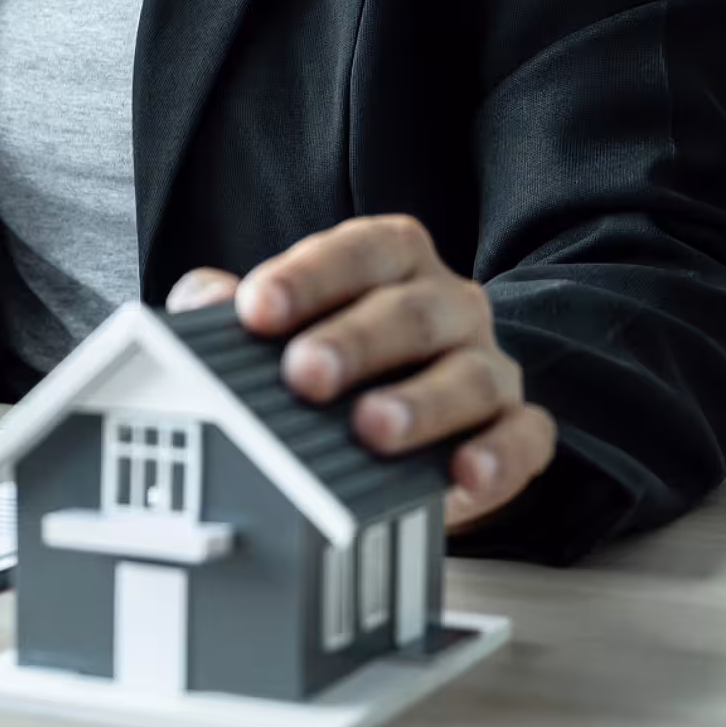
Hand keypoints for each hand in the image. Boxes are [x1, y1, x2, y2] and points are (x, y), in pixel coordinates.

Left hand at [165, 215, 555, 529]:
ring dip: (422, 403)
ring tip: (371, 428)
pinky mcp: (515, 431)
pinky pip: (524, 438)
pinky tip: (463, 475)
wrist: (391, 429)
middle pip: (412, 312)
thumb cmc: (328, 364)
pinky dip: (499, 457)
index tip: (255, 310)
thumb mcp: (273, 330)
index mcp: (390, 264)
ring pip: (471, 375)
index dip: (309, 276)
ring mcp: (488, 366)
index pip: (359, 251)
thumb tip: (201, 300)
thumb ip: (230, 309)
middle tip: (305, 374)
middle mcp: (448, 306)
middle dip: (356, 342)